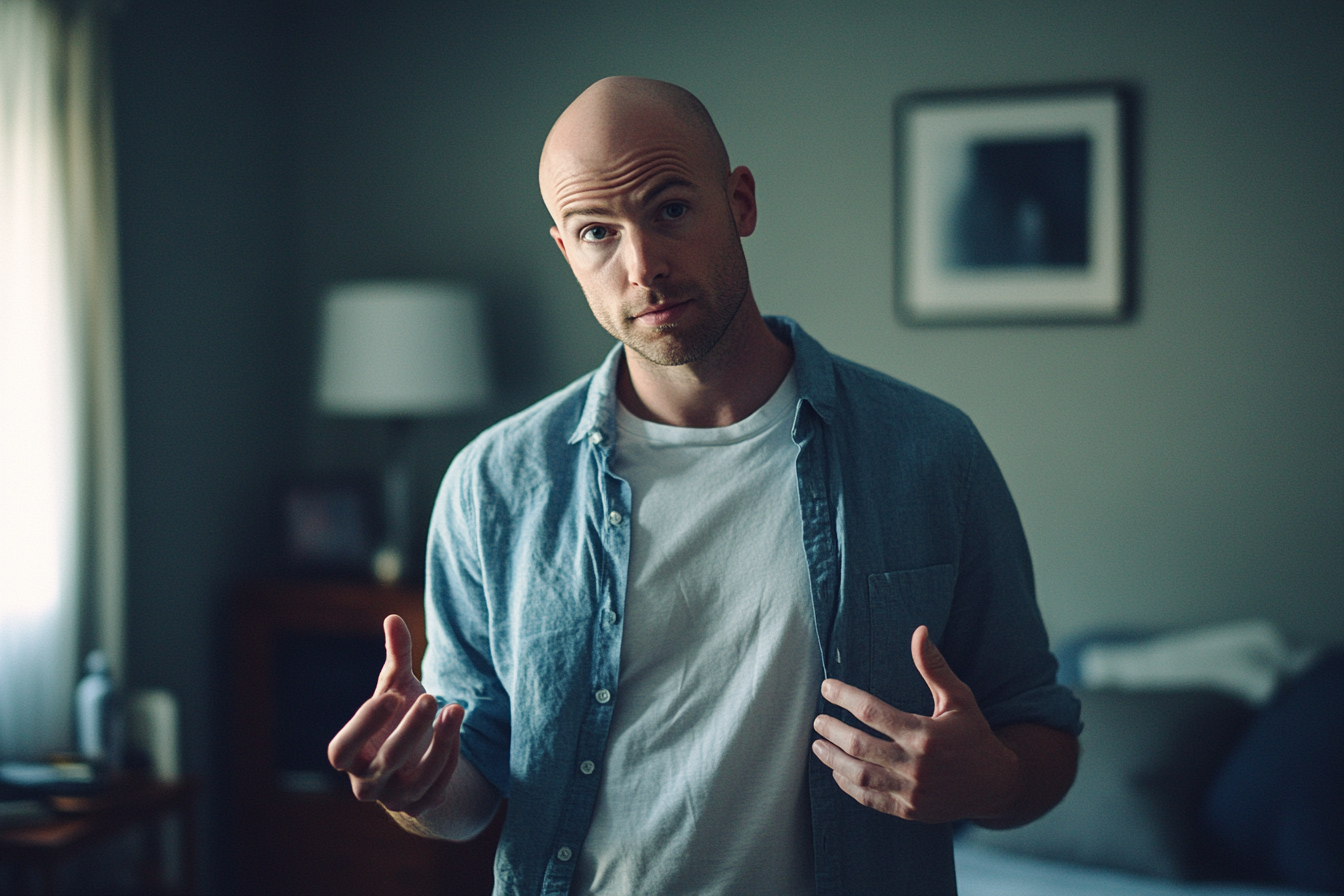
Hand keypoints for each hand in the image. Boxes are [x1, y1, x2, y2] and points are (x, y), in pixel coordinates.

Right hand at [328, 615, 463, 816]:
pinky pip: (438, 788)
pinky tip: (458, 730)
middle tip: (432, 696)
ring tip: (457, 708)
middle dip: (412, 728)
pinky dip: (451, 759)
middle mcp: (366, 783)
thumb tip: (393, 617)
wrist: (416, 759)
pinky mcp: (420, 806)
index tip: (390, 695)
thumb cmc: (398, 716)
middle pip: (386, 760)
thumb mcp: (395, 687)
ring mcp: (394, 798)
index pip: (342, 750)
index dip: (363, 725)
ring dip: (440, 743)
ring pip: (418, 778)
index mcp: (348, 755)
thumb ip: (394, 657)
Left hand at [811, 625, 1019, 823]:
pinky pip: (870, 799)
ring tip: (818, 746)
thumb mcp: (959, 698)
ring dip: (833, 759)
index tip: (827, 687)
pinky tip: (837, 771)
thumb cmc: (974, 735)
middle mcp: (916, 764)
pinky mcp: (909, 810)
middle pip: (859, 745)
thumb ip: (934, 667)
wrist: (996, 786)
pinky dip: (849, 785)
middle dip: (833, 730)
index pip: (872, 712)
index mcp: (925, 734)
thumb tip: (919, 631)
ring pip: (859, 775)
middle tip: (818, 720)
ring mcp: (911, 791)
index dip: (845, 697)